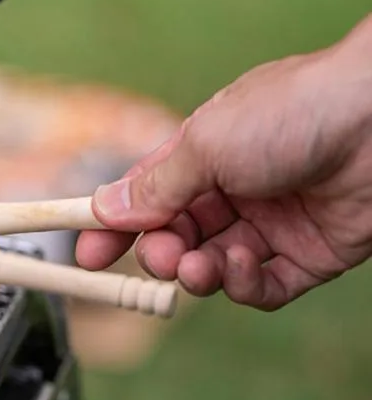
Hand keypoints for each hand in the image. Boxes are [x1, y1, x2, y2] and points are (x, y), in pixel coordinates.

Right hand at [77, 14, 371, 309]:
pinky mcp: (312, 255)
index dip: (114, 226)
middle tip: (160, 256)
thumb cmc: (293, 112)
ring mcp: (274, 224)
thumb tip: (105, 209)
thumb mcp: (205, 144)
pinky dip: (244, 285)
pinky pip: (264, 287)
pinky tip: (242, 266)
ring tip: (198, 266)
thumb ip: (156, 186)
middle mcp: (237, 190)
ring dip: (198, 272)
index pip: (147, 197)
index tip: (86, 254)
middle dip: (160, 252)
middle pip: (178, 237)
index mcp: (205, 155)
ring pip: (215, 266)